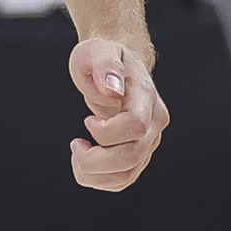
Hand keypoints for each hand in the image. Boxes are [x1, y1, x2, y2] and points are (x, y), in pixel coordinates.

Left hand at [67, 37, 170, 191]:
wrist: (115, 67)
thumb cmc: (103, 59)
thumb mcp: (98, 51)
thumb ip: (105, 66)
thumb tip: (112, 88)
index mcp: (146, 98)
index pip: (135, 126)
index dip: (106, 131)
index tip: (88, 121)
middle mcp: (154, 123)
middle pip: (130, 157)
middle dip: (94, 160)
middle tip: (75, 145)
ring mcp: (148, 141)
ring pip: (126, 175)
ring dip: (94, 173)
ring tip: (78, 154)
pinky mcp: (139, 154)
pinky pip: (122, 180)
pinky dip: (98, 179)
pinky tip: (86, 161)